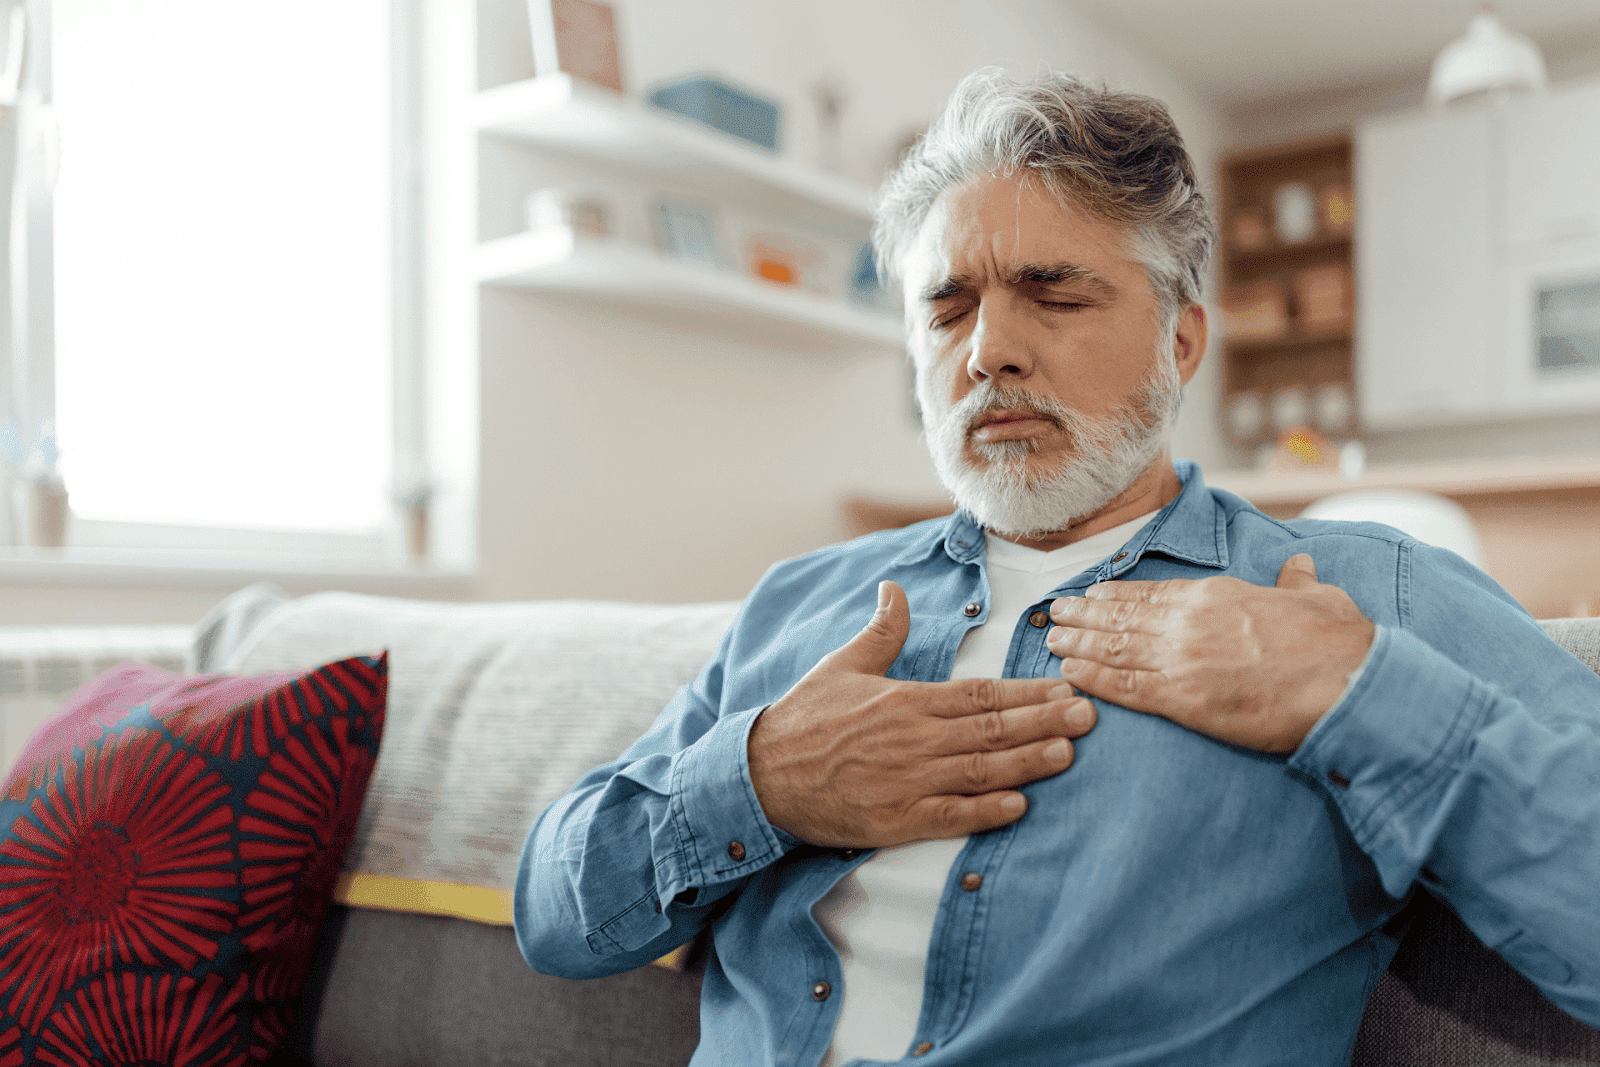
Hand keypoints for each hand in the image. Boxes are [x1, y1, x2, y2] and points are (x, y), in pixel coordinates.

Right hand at [748, 580, 1096, 848]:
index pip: (980, 692)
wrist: (762, 774)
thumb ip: (882, 630)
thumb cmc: (804, 718)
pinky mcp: (896, 819)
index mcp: (907, 700)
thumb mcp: (843, 665)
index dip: (1027, 690)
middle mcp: (915, 739)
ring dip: (1028, 762)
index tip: (1065, 686)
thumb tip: (894, 589)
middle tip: (1089, 714)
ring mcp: (907, 781)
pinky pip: (950, 816)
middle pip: (992, 728)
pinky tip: (1019, 805)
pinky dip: (986, 811)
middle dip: (1044, 721)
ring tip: (1069, 753)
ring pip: (981, 770)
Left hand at [1045, 554, 1374, 752]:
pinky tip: (1068, 674)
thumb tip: (1299, 567)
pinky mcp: (1182, 700)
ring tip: (1052, 640)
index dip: (1116, 595)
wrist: (1349, 683)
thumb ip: (1295, 581)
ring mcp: (1181, 660)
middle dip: (1084, 615)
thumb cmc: (1338, 643)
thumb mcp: (1316, 597)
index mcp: (1216, 595)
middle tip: (1056, 614)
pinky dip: (1092, 678)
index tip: (1092, 595)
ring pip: (1113, 648)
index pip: (1151, 593)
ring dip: (1077, 643)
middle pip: (1122, 617)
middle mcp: (1188, 622)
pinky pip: (1124, 686)